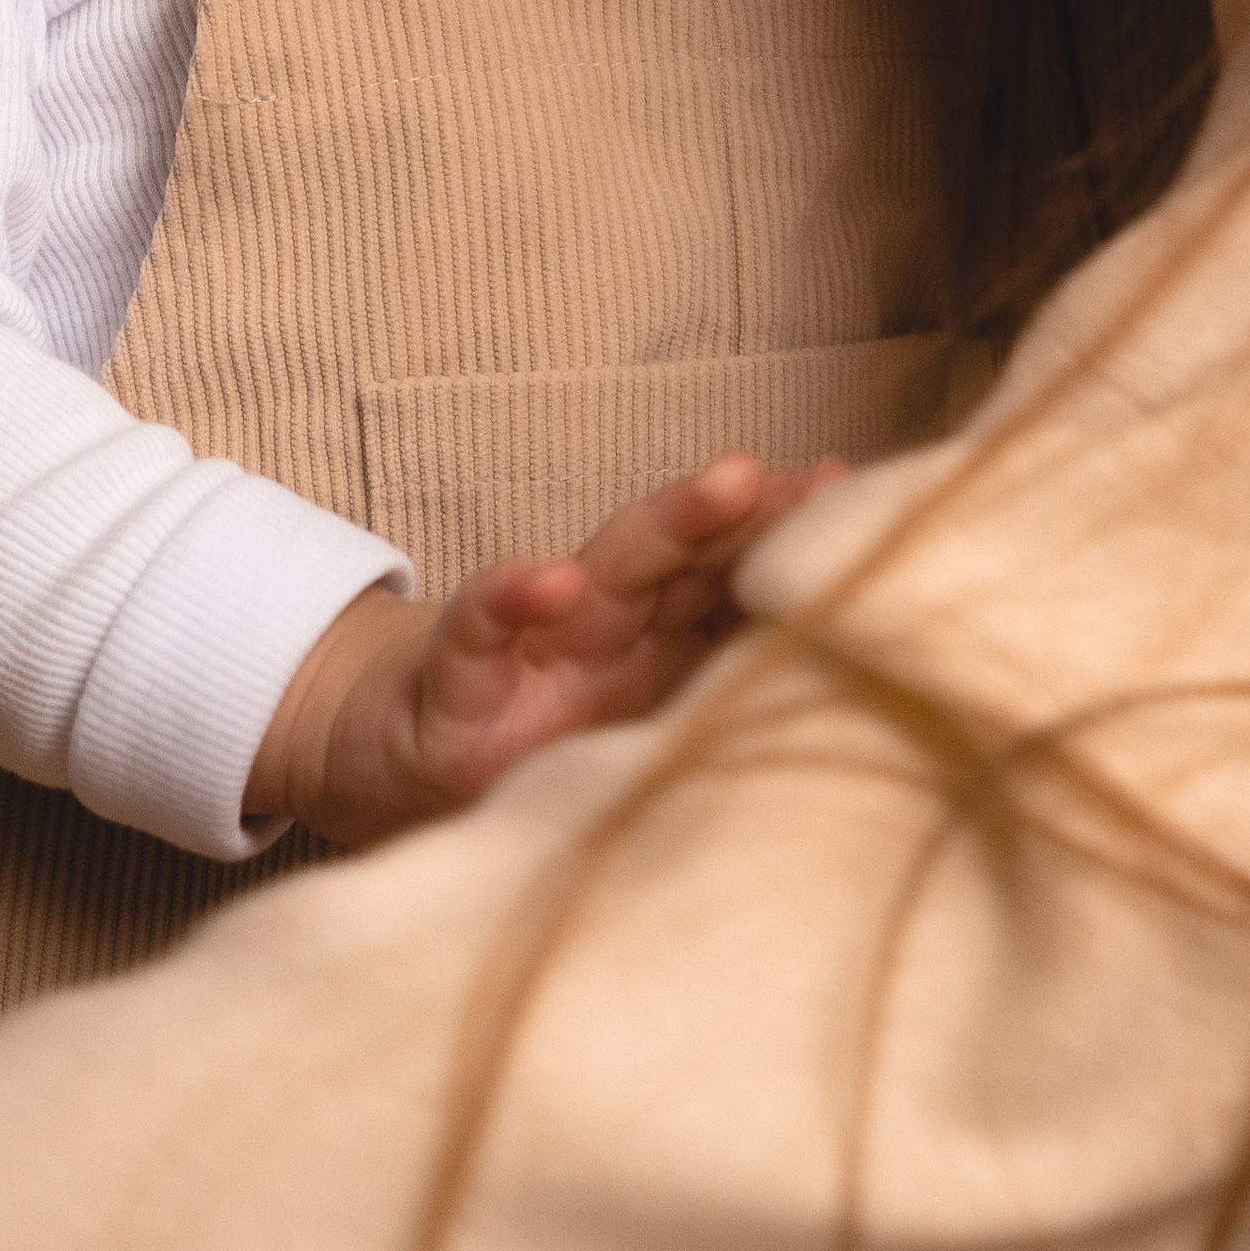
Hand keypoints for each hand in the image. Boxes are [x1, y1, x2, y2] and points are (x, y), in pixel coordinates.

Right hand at [245, 449, 841, 851]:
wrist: (383, 768)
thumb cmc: (521, 748)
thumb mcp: (624, 741)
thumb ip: (709, 711)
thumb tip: (850, 718)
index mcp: (652, 656)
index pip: (734, 590)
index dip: (794, 550)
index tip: (866, 510)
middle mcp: (602, 638)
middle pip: (690, 565)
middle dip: (759, 518)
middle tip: (825, 482)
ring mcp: (531, 652)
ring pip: (609, 572)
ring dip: (670, 524)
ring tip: (729, 482)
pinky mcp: (456, 684)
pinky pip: (481, 630)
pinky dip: (511, 598)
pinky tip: (545, 581)